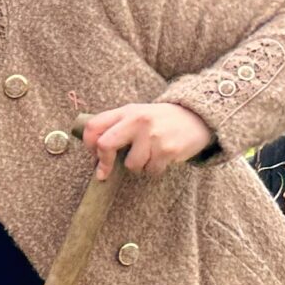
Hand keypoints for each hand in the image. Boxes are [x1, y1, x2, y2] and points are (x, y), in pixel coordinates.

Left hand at [81, 102, 212, 176]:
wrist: (197, 118)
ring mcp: (153, 135)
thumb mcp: (137, 115)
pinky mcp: (167, 150)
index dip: (88, 145)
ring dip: (138, 166)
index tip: (93, 156)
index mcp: (126, 111)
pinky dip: (154, 168)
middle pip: (105, 145)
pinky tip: (162, 156)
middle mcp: (138, 120)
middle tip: (104, 173)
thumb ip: (115, 126)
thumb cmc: (160, 121)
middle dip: (103, 163)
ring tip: (150, 153)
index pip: (93, 126)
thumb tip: (93, 151)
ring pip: (131, 165)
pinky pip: (150, 170)